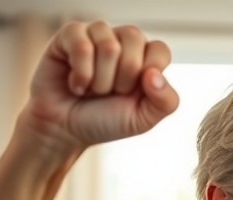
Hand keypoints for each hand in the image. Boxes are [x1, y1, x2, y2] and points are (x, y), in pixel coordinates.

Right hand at [21, 21, 179, 150]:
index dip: (148, 75)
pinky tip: (76, 84)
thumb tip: (154, 74)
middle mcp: (122, 41)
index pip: (160, 50)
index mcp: (145, 57)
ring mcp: (95, 35)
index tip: (133, 94)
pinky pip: (82, 46)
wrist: (66, 131)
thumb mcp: (143, 119)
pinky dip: (80, 75)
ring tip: (92, 89)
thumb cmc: (106, 121)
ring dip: (100, 80)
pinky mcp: (69, 35)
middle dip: (122, 79)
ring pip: (109, 46)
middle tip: (110, 92)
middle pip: (134, 40)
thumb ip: (166, 102)